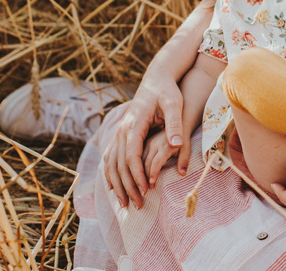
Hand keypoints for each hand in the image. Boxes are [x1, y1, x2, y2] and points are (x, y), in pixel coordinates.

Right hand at [103, 74, 184, 207]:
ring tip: (125, 202)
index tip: (146, 190)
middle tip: (137, 205)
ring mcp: (119, 131)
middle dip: (127, 186)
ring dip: (117, 184)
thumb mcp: (174, 104)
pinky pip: (110, 157)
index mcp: (134, 123)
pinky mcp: (121, 133)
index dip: (137, 175)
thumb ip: (174, 123)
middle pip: (119, 163)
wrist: (156, 79)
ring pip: (111, 162)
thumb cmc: (168, 92)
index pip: (131, 155)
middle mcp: (122, 129)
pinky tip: (115, 188)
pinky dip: (111, 174)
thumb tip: (175, 143)